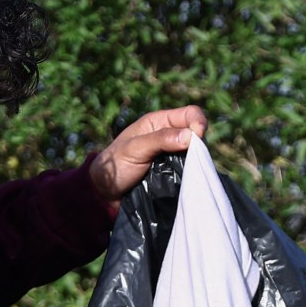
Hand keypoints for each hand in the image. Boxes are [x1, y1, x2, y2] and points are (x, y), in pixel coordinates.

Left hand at [88, 106, 209, 208]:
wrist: (106, 192)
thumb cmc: (116, 164)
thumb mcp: (135, 149)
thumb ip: (161, 139)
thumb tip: (191, 136)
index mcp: (159, 121)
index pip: (190, 114)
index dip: (198, 123)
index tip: (197, 139)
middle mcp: (169, 135)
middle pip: (197, 133)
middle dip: (199, 145)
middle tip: (192, 160)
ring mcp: (173, 155)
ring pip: (196, 153)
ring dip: (196, 161)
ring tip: (190, 171)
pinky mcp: (174, 172)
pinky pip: (190, 169)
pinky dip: (192, 172)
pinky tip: (189, 178)